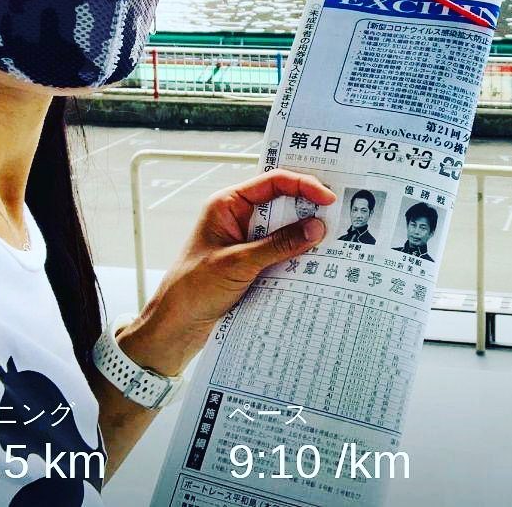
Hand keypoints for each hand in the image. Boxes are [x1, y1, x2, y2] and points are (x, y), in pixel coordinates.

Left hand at [119, 169, 336, 373]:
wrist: (173, 328)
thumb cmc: (192, 289)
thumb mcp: (238, 263)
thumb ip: (278, 245)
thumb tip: (316, 228)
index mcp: (228, 204)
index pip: (272, 182)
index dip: (303, 185)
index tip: (328, 198)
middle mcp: (238, 217)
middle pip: (281, 202)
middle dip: (308, 207)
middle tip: (337, 215)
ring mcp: (245, 240)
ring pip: (283, 227)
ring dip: (304, 233)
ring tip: (332, 238)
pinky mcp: (251, 262)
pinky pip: (280, 250)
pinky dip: (297, 253)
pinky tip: (314, 260)